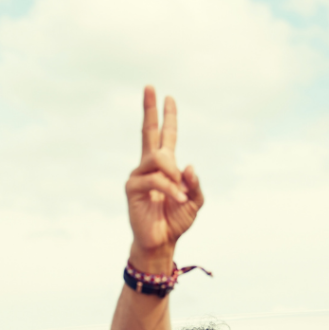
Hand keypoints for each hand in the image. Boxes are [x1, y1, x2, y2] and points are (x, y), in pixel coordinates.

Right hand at [125, 86, 203, 272]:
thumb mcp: (195, 201)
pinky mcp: (133, 189)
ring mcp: (139, 176)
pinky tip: (179, 198)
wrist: (162, 242)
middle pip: (148, 132)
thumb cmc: (176, 220)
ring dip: (174, 175)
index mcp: (165, 166)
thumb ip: (194, 183)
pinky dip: (170, 188)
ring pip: (158, 159)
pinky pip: (155, 179)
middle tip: (150, 87)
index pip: (165, 136)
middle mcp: (149, 166)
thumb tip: (188, 165)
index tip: (167, 96)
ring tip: (183, 194)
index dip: (167, 117)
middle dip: (150, 110)